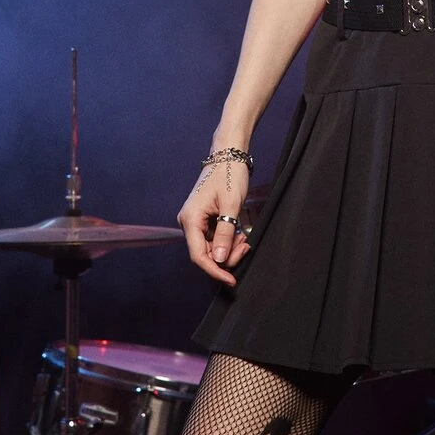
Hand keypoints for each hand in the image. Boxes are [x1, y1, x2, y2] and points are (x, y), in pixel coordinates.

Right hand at [176, 157, 250, 286]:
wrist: (229, 154)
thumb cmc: (229, 174)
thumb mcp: (231, 205)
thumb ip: (226, 233)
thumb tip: (221, 260)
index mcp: (190, 220)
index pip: (199, 256)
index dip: (215, 270)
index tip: (231, 280)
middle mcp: (189, 222)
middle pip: (206, 253)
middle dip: (227, 256)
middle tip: (246, 247)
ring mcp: (196, 220)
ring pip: (212, 246)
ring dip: (229, 248)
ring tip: (245, 239)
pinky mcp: (204, 218)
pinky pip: (214, 237)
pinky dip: (228, 239)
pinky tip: (240, 234)